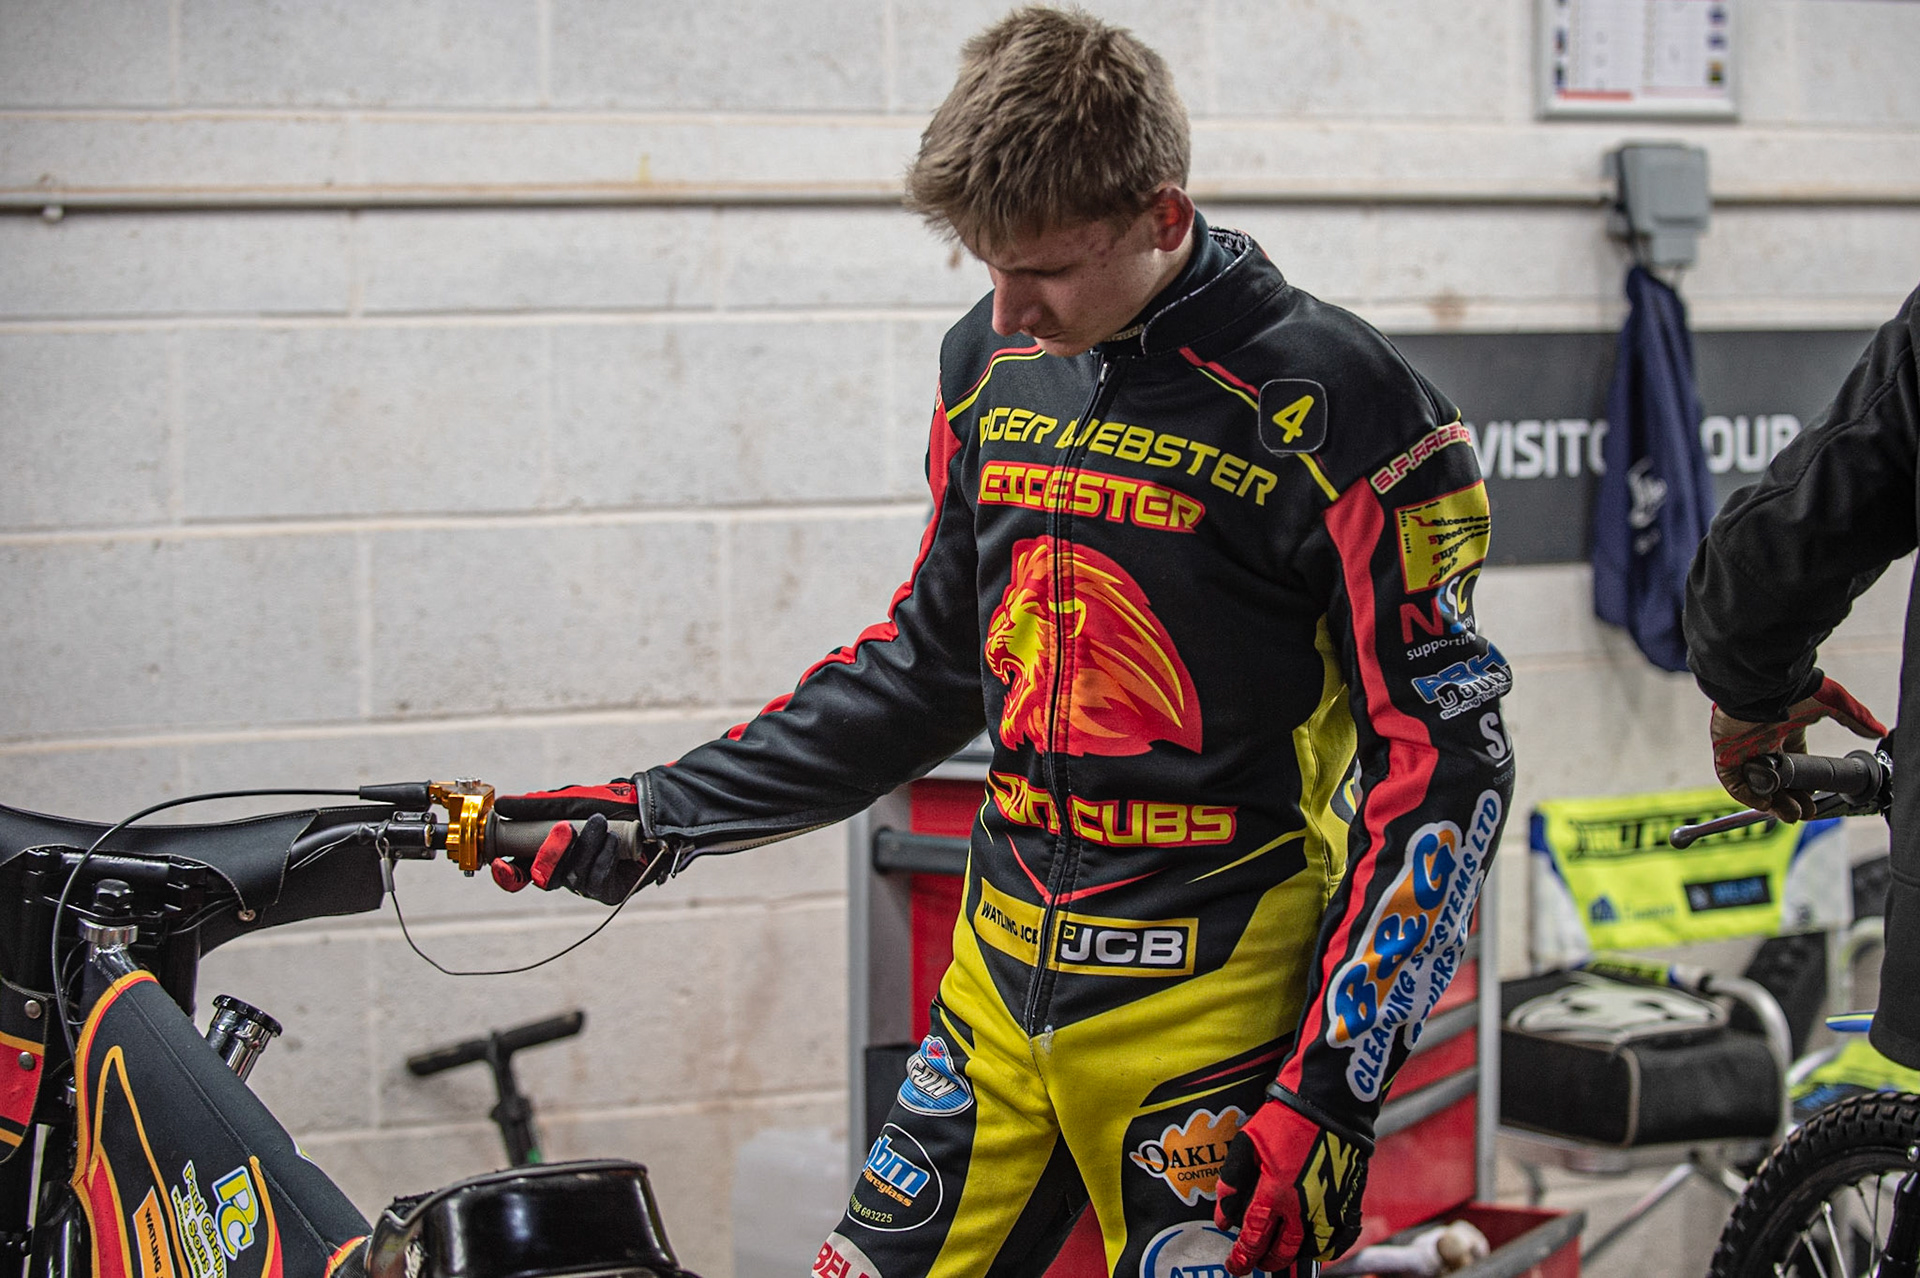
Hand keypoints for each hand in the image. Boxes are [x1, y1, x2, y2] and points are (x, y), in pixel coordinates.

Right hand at [491, 781, 645, 902]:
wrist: (648, 810)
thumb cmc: (607, 805)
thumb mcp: (570, 801)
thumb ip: (537, 806)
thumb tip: (501, 805)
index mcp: (546, 853)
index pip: (519, 871)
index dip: (507, 873)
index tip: (501, 862)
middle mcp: (562, 872)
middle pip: (543, 878)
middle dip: (551, 855)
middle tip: (564, 828)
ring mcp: (584, 884)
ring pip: (571, 877)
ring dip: (584, 847)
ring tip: (599, 822)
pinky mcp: (607, 892)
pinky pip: (596, 881)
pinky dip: (602, 857)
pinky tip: (611, 839)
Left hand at [1213, 1100, 1367, 1273]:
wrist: (1329, 1103)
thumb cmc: (1287, 1118)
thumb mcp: (1248, 1143)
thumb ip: (1232, 1181)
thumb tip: (1223, 1215)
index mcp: (1275, 1193)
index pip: (1255, 1237)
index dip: (1243, 1256)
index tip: (1236, 1267)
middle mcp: (1304, 1207)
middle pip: (1283, 1250)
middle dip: (1267, 1261)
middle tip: (1256, 1262)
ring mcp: (1330, 1207)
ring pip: (1312, 1249)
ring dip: (1295, 1256)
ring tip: (1282, 1254)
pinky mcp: (1350, 1200)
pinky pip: (1341, 1238)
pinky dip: (1328, 1248)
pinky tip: (1315, 1245)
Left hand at [1710, 676, 1886, 820]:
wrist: (1758, 686)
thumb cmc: (1790, 690)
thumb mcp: (1830, 702)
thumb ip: (1853, 718)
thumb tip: (1877, 730)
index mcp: (1785, 734)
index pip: (1795, 769)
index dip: (1804, 788)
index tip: (1815, 801)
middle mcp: (1764, 745)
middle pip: (1777, 783)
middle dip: (1792, 801)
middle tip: (1805, 813)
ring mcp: (1743, 751)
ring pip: (1757, 787)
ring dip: (1774, 804)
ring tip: (1791, 815)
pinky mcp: (1725, 755)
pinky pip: (1734, 782)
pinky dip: (1749, 795)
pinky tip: (1766, 804)